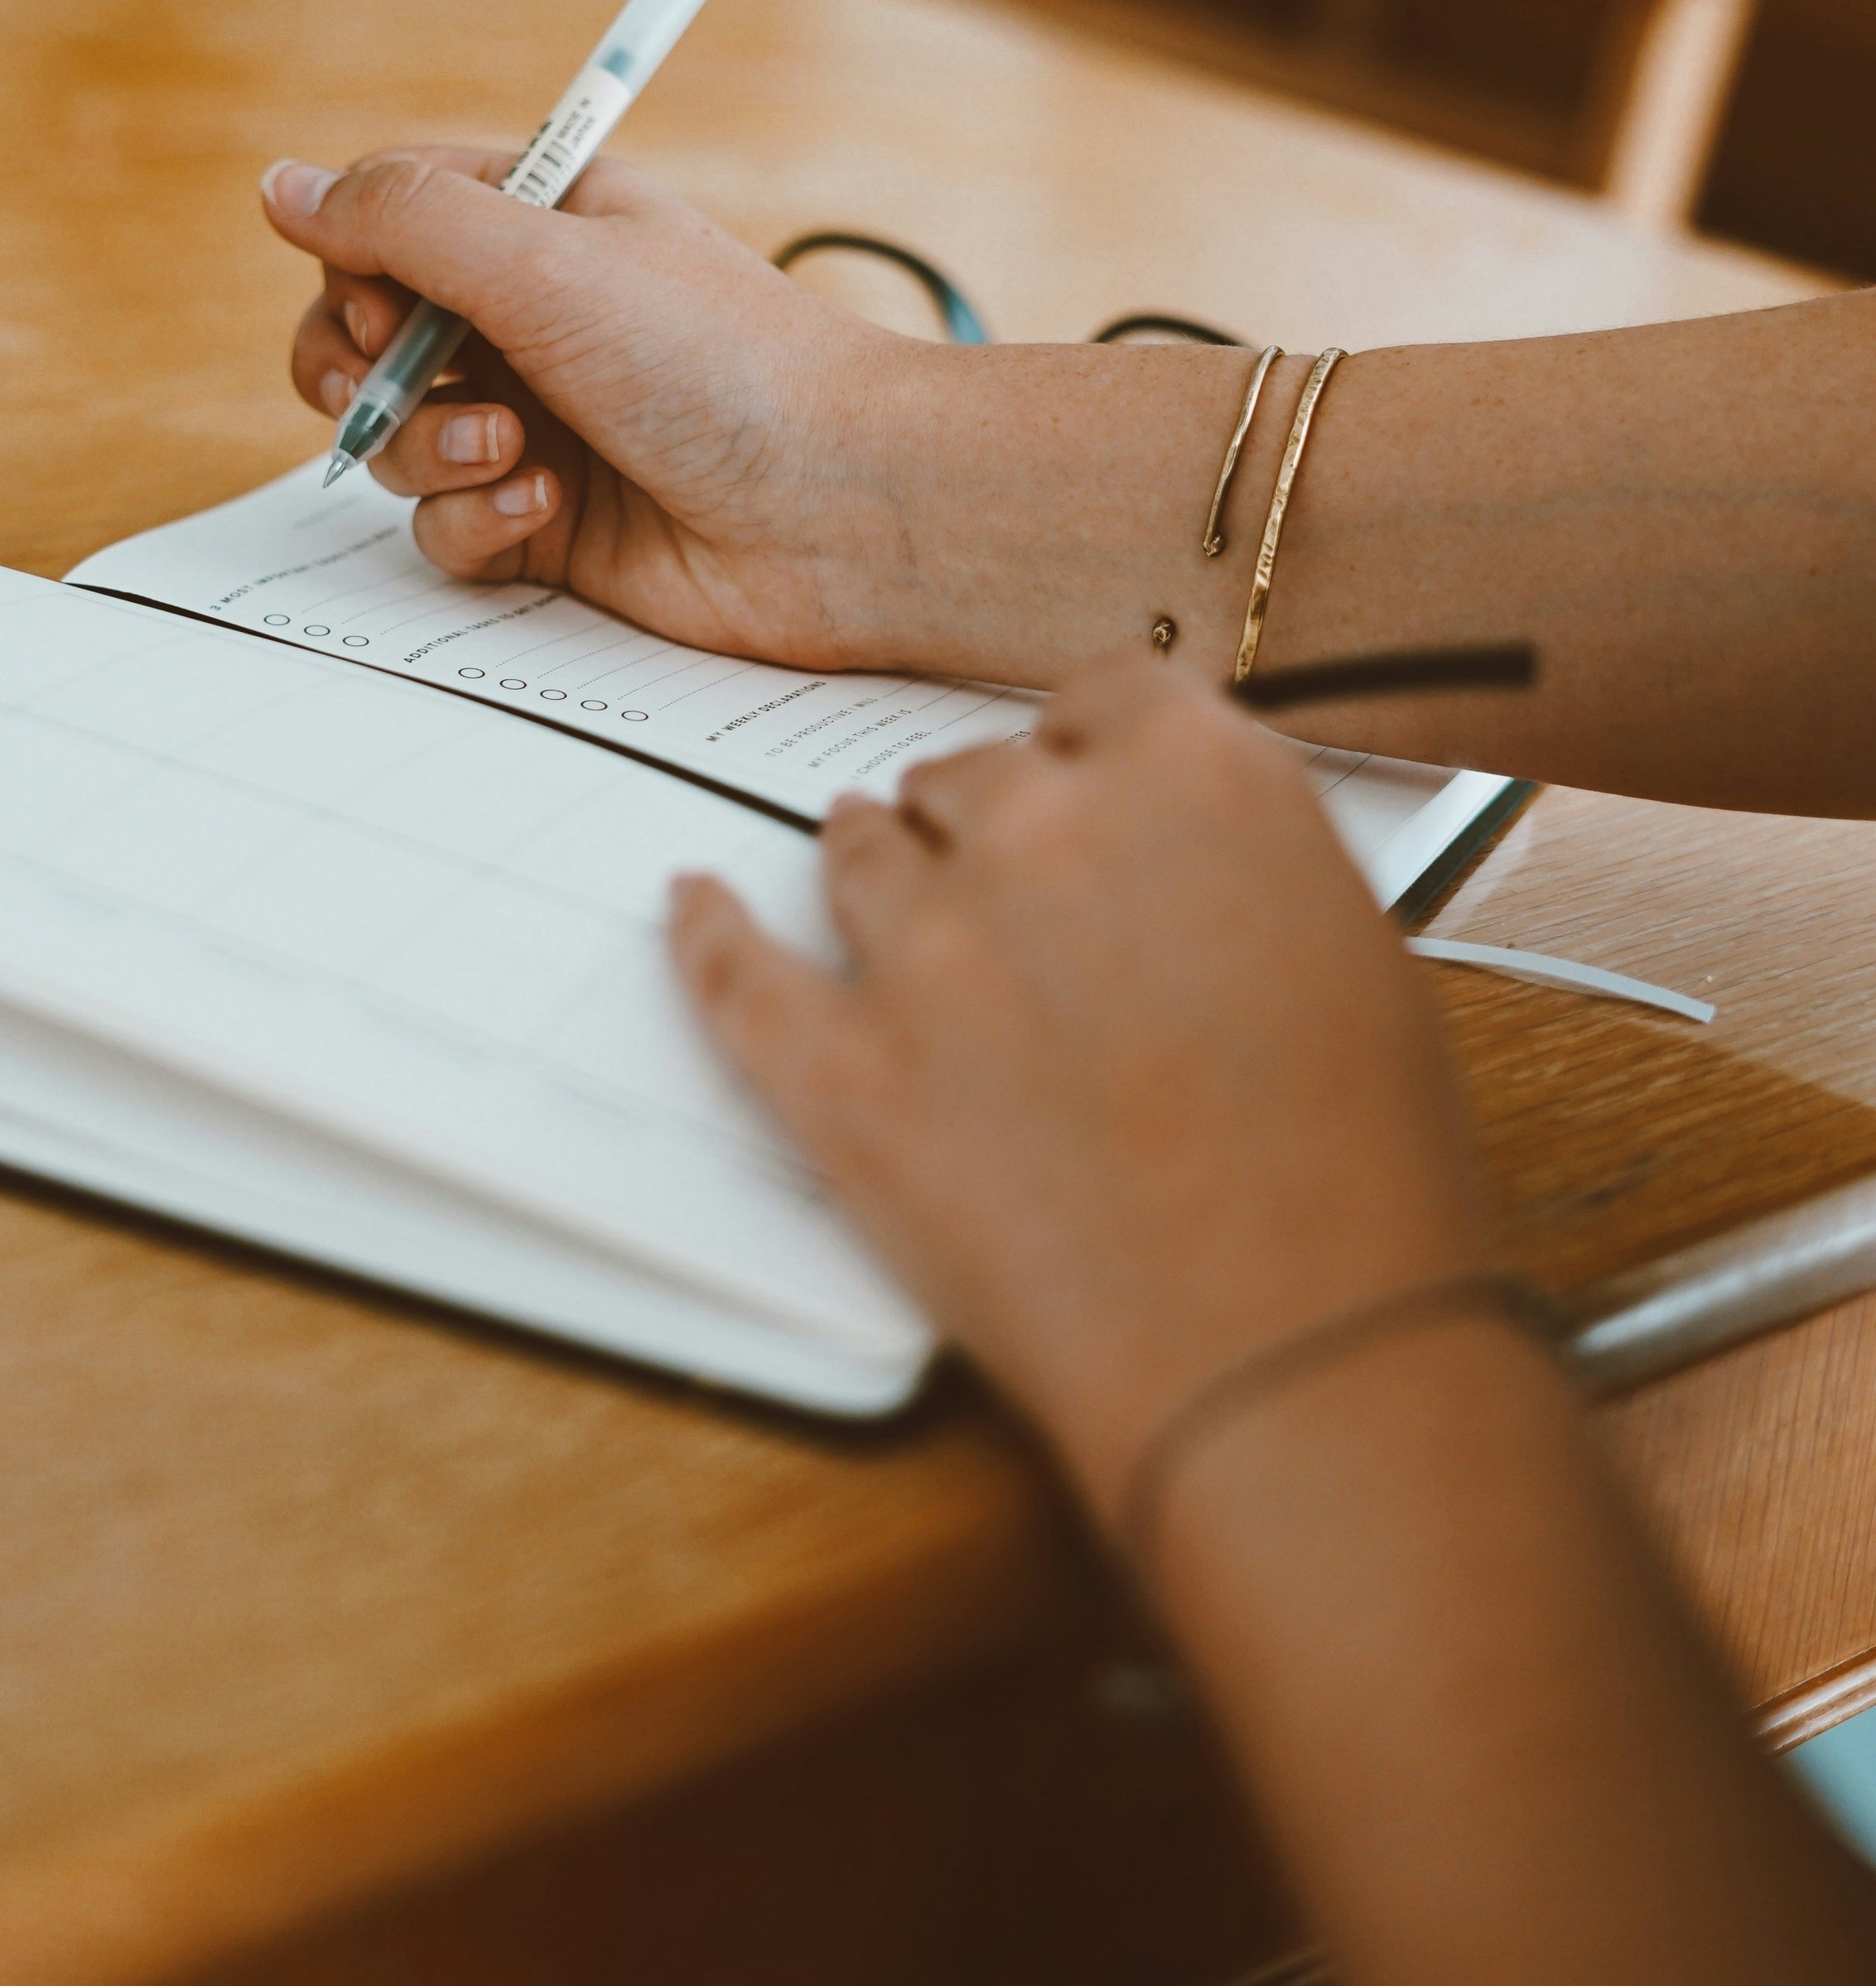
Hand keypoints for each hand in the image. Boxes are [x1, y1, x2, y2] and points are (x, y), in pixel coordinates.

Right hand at [263, 146, 927, 666]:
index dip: (355, 264)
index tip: (383, 299)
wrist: (844, 509)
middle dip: (356, 368)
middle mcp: (533, 319)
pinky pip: (445, 526)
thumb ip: (402, 222)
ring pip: (394, 440)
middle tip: (390, 381)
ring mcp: (539, 423)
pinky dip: (475, 520)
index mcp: (544, 223)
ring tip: (513, 452)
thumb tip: (282, 186)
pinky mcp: (550, 523)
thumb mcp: (548, 260)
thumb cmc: (722, 363)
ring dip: (424, 449)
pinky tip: (546, 508)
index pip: (388, 219)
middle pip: (364, 336)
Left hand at [671, 656, 1485, 1520]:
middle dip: (986, 819)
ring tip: (868, 866)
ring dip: (873, 861)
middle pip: (971, 774)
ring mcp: (927, 948)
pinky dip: (709, 933)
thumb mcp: (1356, 954)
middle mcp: (1046, 832)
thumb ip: (1242, 864)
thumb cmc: (1358, 1180)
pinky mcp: (843, 1071)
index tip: (1085, 777)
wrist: (1293, 1355)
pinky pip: (740, 972)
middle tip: (1005, 873)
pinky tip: (694, 904)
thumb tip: (1179, 861)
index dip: (1092, 747)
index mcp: (1195, 780)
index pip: (1104, 696)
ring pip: (861, 853)